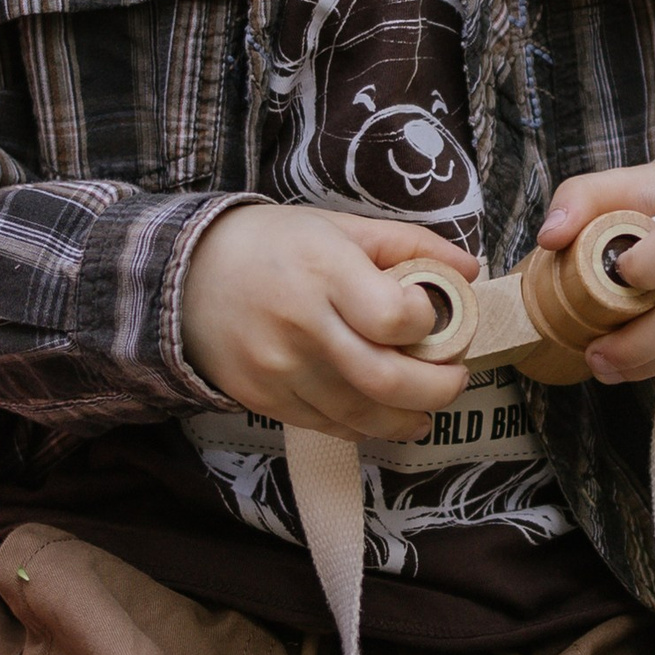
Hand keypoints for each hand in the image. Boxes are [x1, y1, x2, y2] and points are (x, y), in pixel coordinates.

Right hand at [181, 205, 475, 444]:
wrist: (184, 276)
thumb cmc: (274, 244)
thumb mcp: (341, 227)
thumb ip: (411, 245)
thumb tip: (470, 271)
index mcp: (325, 273)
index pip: (395, 317)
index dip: (429, 322)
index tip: (432, 314)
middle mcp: (301, 326)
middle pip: (386, 379)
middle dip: (438, 389)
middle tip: (457, 379)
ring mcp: (278, 369)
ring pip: (359, 415)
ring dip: (407, 419)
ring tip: (427, 409)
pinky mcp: (262, 399)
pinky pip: (325, 426)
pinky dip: (363, 427)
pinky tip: (385, 417)